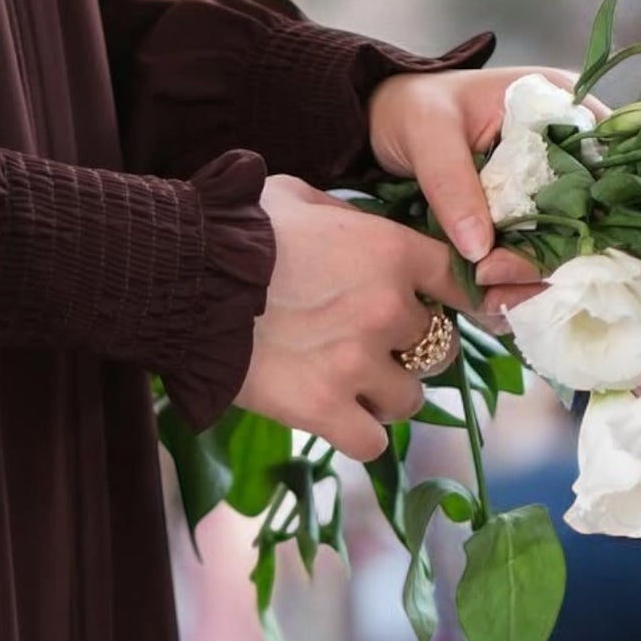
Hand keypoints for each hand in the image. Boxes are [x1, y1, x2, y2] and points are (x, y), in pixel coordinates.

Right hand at [238, 175, 478, 461]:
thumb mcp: (297, 198)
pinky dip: (358, 434)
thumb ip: (343, 216)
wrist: (180, 279)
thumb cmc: (234, 231)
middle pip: (438, 347)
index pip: (460, 282)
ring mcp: (358, 364)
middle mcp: (388, 310)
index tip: (447, 311)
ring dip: (386, 396)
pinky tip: (336, 417)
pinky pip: (372, 443)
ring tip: (351, 384)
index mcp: (390, 252)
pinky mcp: (324, 409)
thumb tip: (357, 228)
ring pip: (410, 400)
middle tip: (370, 345)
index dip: (459, 299)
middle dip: (409, 349)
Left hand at [368, 64, 605, 277]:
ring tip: (483, 293)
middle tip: (492, 278)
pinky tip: (488, 298)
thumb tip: (480, 250)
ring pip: (561, 242)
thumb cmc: (411, 107)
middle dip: (548, 256)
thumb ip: (454, 184)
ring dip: (528, 276)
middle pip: (586, 213)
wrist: (382, 122)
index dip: (590, 210)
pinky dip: (513, 279)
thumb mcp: (428, 132)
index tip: (548, 252)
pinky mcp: (525, 216)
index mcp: (560, 106)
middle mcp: (566, 148)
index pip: (604, 162)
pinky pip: (532, 253)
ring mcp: (547, 186)